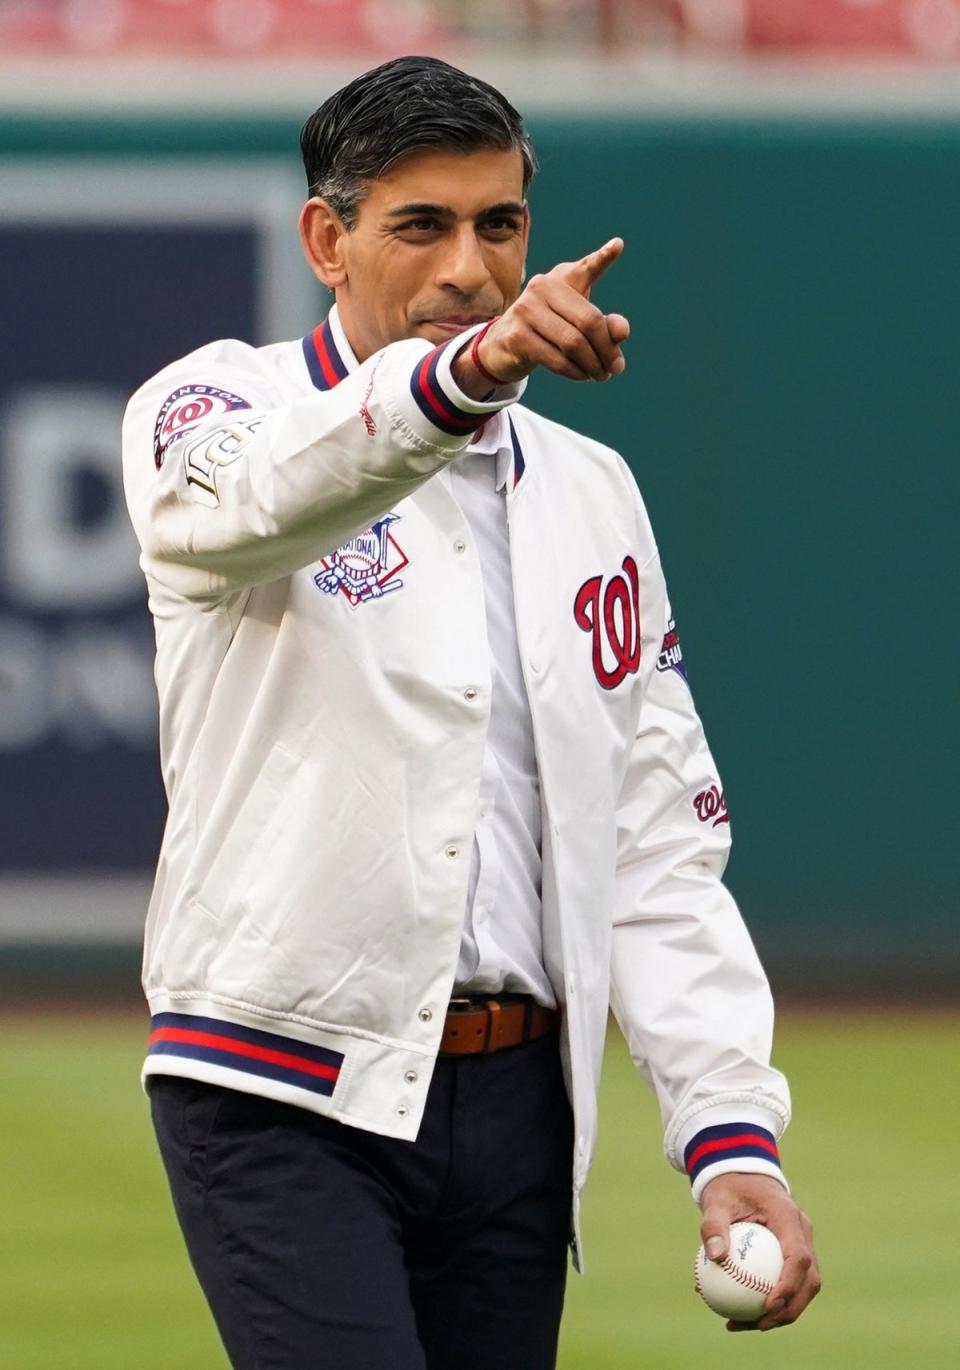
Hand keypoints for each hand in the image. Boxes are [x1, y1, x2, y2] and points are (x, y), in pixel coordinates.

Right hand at [451, 238, 629, 396]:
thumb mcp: (576, 322)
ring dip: (593, 365)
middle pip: (589, 321)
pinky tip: (582, 375)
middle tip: (616, 367)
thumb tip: (622, 332)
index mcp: (559, 278)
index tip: (618, 245)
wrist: (504, 345)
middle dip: (607, 348)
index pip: (585, 269)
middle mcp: (541, 287)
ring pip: (574, 343)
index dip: (602, 258)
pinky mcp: (516, 336)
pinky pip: (557, 359)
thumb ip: (604, 324)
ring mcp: (525, 310)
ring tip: (601, 375)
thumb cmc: (548, 329)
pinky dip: (575, 371)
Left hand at [699, 1173, 820, 1331]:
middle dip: (791, 1309)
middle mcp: (802, 1231)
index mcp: (788, 1216)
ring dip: (783, 1311)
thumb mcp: (716, 1202)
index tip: (768, 1306)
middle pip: (809, 1279)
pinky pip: (789, 1280)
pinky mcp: (794, 1252)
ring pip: (804, 1286)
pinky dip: (772, 1300)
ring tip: (748, 1325)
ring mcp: (802, 1242)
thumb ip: (713, 1226)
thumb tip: (714, 1257)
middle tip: (760, 1324)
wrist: (741, 1173)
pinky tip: (742, 1314)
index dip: (789, 1286)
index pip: (799, 1257)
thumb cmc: (728, 1188)